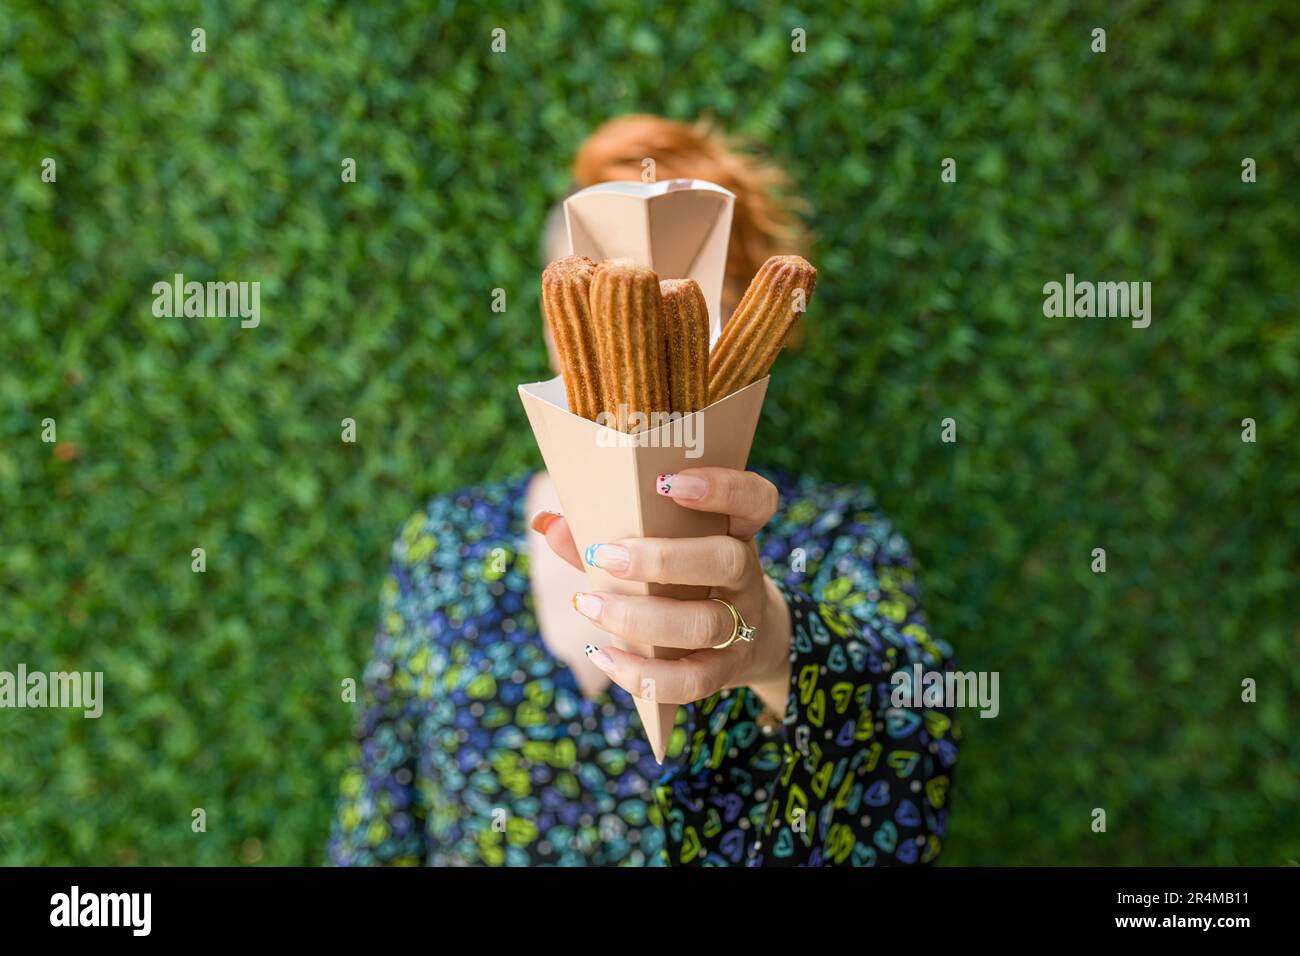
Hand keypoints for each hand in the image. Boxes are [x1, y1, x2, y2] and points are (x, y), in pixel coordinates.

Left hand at [530, 467, 791, 716]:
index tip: (666, 483)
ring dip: (641, 618)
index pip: (754, 499)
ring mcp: (743, 625)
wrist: (750, 637)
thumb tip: (547, 523)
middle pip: (726, 561)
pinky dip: (643, 673)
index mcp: (735, 530)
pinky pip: (691, 680)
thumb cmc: (689, 579)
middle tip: (606, 555)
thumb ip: (609, 535)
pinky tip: (603, 656)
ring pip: (705, 623)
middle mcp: (747, 575)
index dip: (722, 487)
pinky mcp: (727, 671)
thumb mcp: (663, 549)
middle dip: (662, 559)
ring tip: (590, 605)